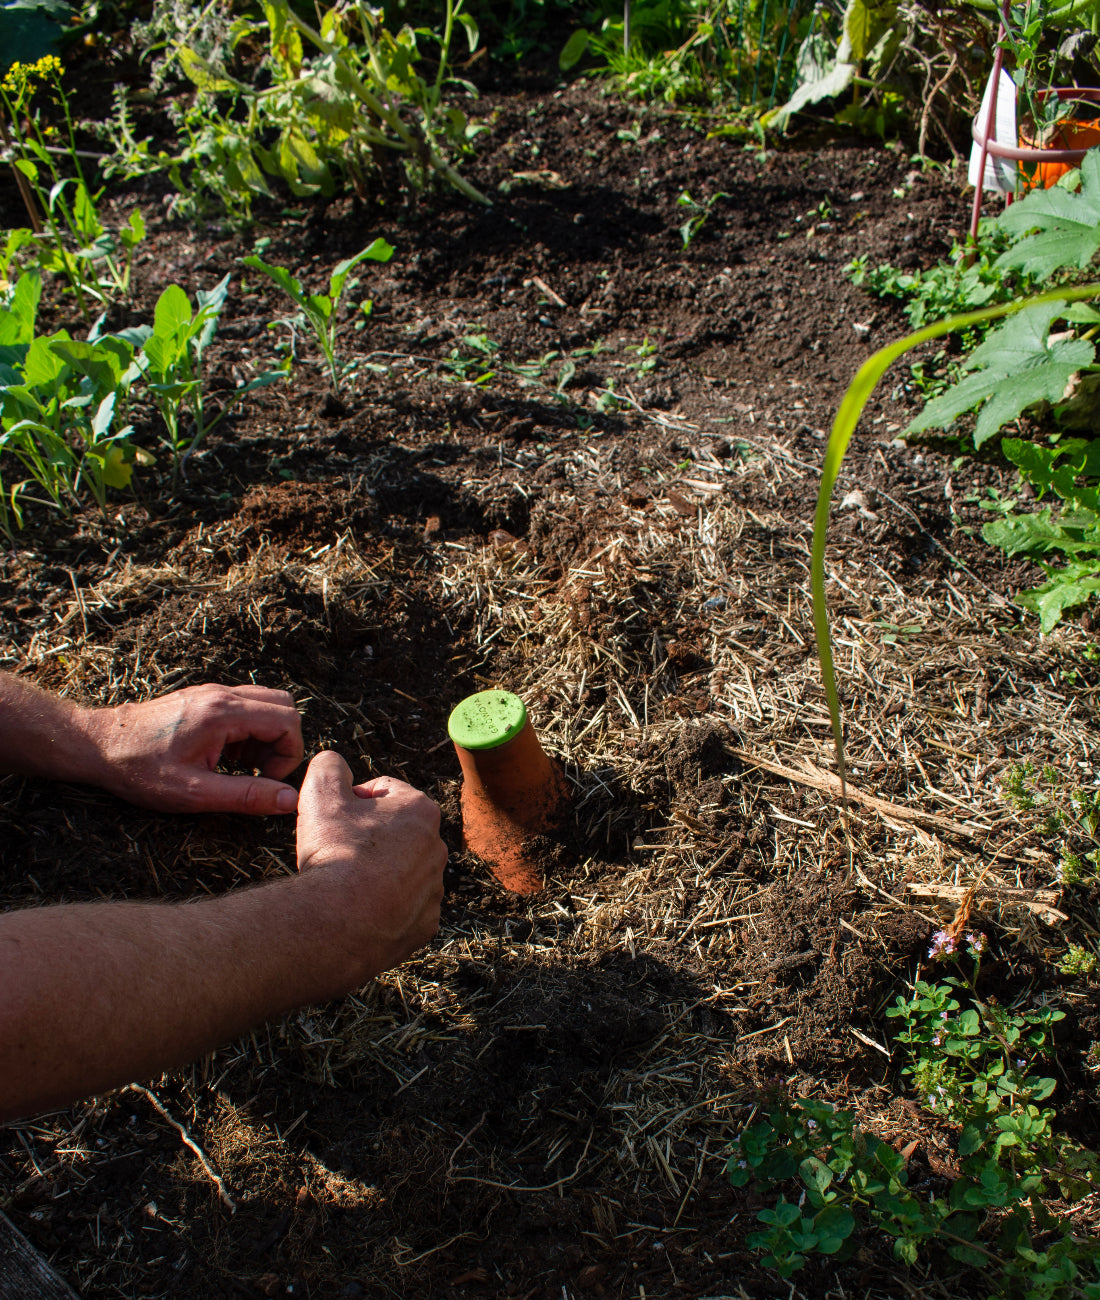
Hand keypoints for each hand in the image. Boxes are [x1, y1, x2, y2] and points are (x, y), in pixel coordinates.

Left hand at [81, 684, 303, 814]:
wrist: (98, 744)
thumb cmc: (140, 769)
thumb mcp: (194, 793)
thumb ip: (246, 795)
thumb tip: (288, 800)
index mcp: (224, 713)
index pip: (288, 721)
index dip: (288, 755)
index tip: (266, 780)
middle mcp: (222, 694)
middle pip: (284, 706)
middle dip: (282, 742)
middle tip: (260, 772)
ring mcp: (213, 693)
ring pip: (266, 703)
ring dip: (266, 736)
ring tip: (241, 767)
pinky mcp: (204, 698)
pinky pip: (246, 706)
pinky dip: (250, 730)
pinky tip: (227, 756)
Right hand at [295, 751, 446, 983]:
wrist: (337, 924)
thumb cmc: (334, 854)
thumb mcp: (321, 793)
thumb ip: (329, 766)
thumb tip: (334, 763)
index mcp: (421, 811)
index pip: (383, 791)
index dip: (351, 800)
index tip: (333, 819)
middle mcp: (437, 849)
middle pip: (394, 832)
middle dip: (367, 836)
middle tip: (336, 851)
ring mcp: (434, 890)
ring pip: (399, 871)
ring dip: (376, 872)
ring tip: (346, 884)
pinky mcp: (425, 924)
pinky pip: (402, 908)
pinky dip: (383, 907)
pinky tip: (358, 910)